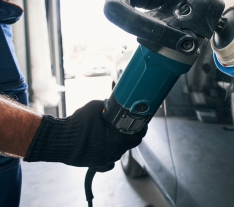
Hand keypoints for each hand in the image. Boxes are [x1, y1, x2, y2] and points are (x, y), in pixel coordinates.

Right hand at [24, 100, 146, 166]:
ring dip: (120, 143)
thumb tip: (114, 103)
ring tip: (114, 133)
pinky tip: (107, 147)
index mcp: (119, 139)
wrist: (59, 140)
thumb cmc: (77, 123)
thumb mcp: (95, 106)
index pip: (139, 133)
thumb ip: (109, 105)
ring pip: (121, 151)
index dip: (141, 126)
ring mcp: (107, 160)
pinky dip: (110, 154)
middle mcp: (116, 151)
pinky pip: (110, 162)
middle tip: (129, 125)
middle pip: (132, 143)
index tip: (141, 121)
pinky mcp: (98, 164)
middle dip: (132, 134)